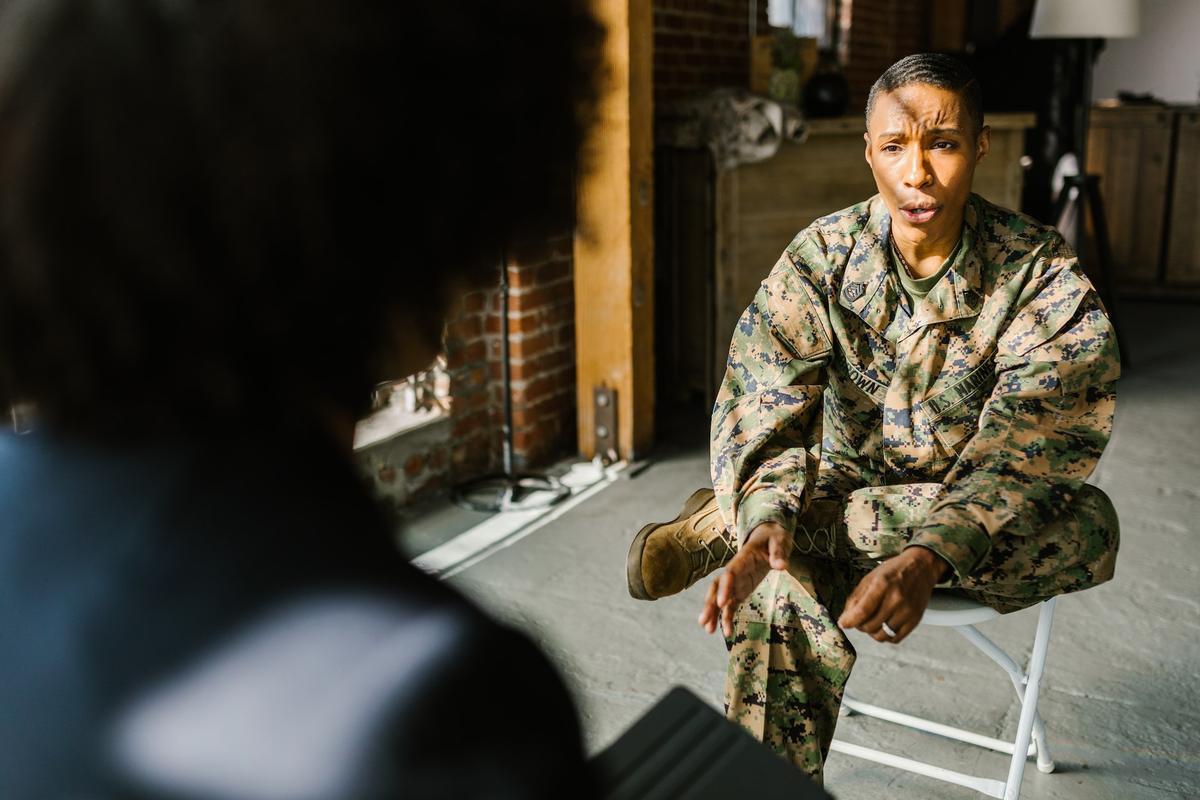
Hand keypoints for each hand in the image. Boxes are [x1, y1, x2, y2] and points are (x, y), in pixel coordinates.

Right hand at [698, 522, 791, 637]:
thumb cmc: (773, 538)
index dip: (724, 588)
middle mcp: (735, 572)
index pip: (730, 573)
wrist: (768, 537)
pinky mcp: (740, 590)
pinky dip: (727, 618)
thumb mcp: (779, 540)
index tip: (721, 603)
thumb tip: (781, 566)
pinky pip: (731, 605)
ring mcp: (736, 582)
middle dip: (710, 604)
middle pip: (717, 587)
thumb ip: (778, 553)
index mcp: (743, 559)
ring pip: (720, 598)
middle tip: (704, 621)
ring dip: (714, 614)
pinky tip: (727, 633)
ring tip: (708, 630)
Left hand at [836, 546, 949, 644]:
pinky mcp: (915, 620)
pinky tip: (883, 626)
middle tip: (859, 620)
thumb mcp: (871, 577)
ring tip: (871, 623)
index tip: (843, 624)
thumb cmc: (894, 571)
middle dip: (860, 626)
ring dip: (872, 632)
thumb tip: (845, 619)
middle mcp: (896, 599)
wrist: (922, 567)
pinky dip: (886, 636)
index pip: (863, 611)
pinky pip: (895, 638)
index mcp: (883, 584)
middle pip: (870, 625)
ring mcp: (907, 611)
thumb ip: (857, 597)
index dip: (850, 621)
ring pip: (882, 635)